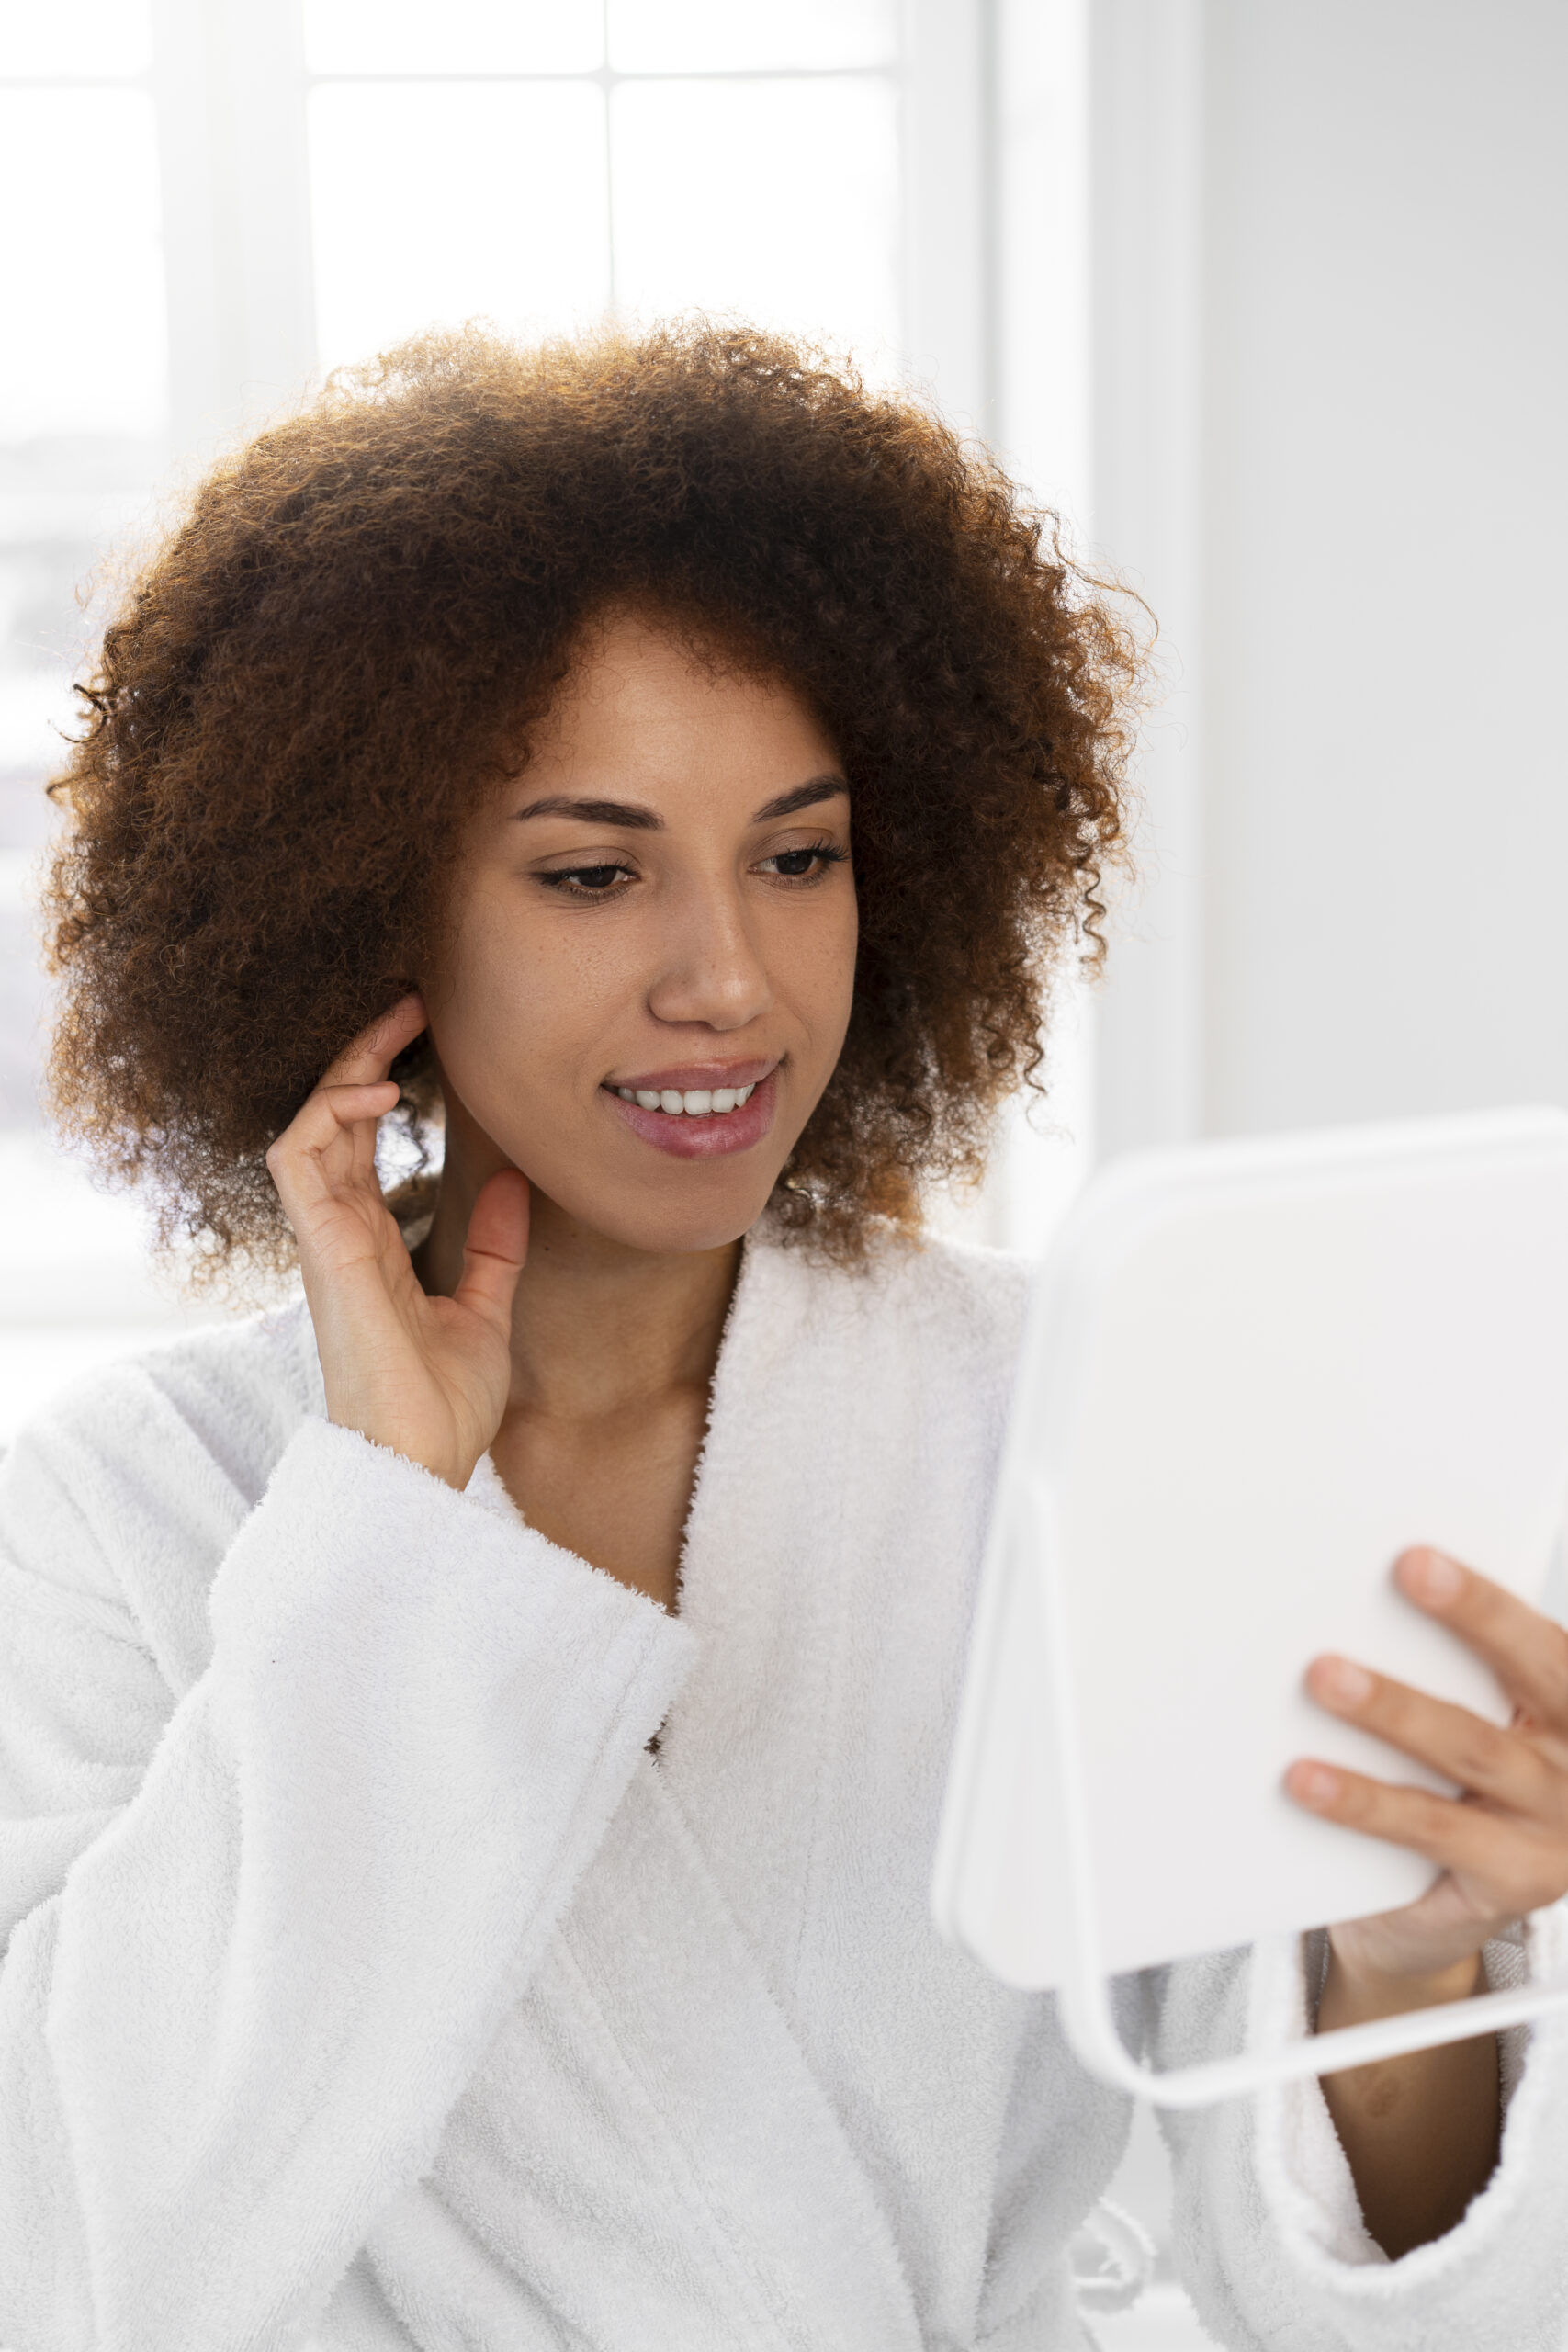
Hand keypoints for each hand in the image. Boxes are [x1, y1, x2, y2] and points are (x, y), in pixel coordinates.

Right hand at [265, 991, 529, 1489]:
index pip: (359, 1137)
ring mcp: (324, 1240)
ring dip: (346, 1067)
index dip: (382, 1076)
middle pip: (331, 1117)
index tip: (427, 1030)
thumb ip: (494, 1248)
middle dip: (364, 1051)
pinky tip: (378, 1090)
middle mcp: (338, 1233)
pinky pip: (297, 1161)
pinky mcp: (322, 1252)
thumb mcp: (485, 1309)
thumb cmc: (441, 1406)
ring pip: (307, 1124)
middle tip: (412, 1000)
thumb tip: (516, 1183)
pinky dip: (329, 1114)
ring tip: (397, 1027)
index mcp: (367, 1242)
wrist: (422, 1466)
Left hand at [1287, 1548, 1567, 1987]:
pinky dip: (1365, 1801)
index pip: (1541, 1639)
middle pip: (1534, 1673)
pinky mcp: (1515, 1879)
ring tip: (1324, 1676)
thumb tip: (1353, 1604)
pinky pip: (1432, 1829)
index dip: (1485, 1598)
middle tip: (1406, 1572)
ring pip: (1472, 1749)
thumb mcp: (1463, 1721)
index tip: (1419, 1556)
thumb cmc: (1443, 1792)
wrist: (1429, 1918)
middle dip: (1473, 1616)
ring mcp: (1554, 1823)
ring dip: (1395, 1706)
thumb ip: (1438, 1672)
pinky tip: (1307, 1779)